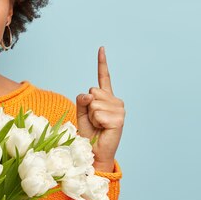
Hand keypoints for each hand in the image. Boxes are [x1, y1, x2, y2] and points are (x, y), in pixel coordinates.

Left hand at [76, 46, 124, 171]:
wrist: (93, 151)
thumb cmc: (88, 133)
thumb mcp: (81, 112)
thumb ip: (82, 99)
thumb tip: (90, 94)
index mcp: (105, 98)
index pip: (103, 77)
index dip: (102, 62)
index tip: (101, 48)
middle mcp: (115, 101)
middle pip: (92, 91)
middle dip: (88, 106)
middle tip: (94, 120)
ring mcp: (119, 109)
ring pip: (94, 102)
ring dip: (92, 116)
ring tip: (98, 126)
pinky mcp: (119, 118)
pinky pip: (97, 112)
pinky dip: (96, 122)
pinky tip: (102, 129)